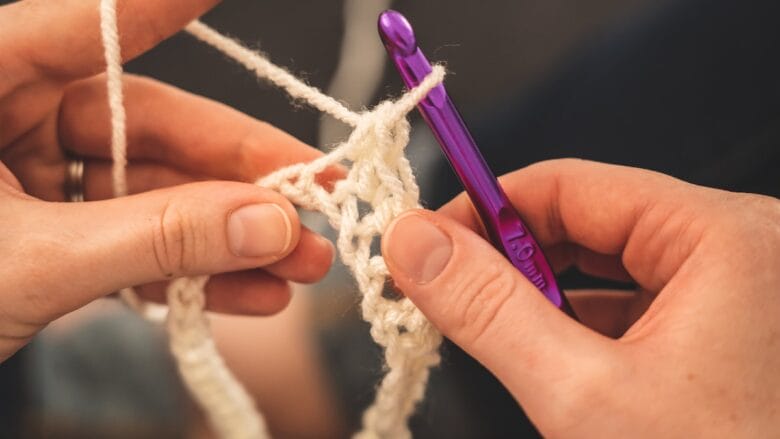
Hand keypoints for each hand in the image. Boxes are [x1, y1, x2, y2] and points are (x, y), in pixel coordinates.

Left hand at [0, 0, 336, 360]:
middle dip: (240, 177)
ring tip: (301, 265)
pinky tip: (249, 293)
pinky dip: (189, 271)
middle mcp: (8, 118)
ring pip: (155, 194)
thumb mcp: (30, 264)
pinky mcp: (51, 235)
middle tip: (317, 201)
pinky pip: (134, 242)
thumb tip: (269, 223)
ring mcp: (33, 180)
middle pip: (151, 126)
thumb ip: (154, 238)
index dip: (169, 3)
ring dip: (231, 236)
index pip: (91, 22)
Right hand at [382, 159, 779, 436]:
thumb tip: (416, 242)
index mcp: (724, 238)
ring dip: (538, 296)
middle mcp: (735, 253)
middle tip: (447, 292)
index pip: (570, 185)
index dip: (485, 211)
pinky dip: (575, 325)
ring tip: (495, 332)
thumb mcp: (583, 395)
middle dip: (508, 259)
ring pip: (601, 266)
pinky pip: (627, 304)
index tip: (427, 243)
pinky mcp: (715, 333)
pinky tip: (545, 355)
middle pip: (584, 222)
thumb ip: (490, 310)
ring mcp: (729, 294)